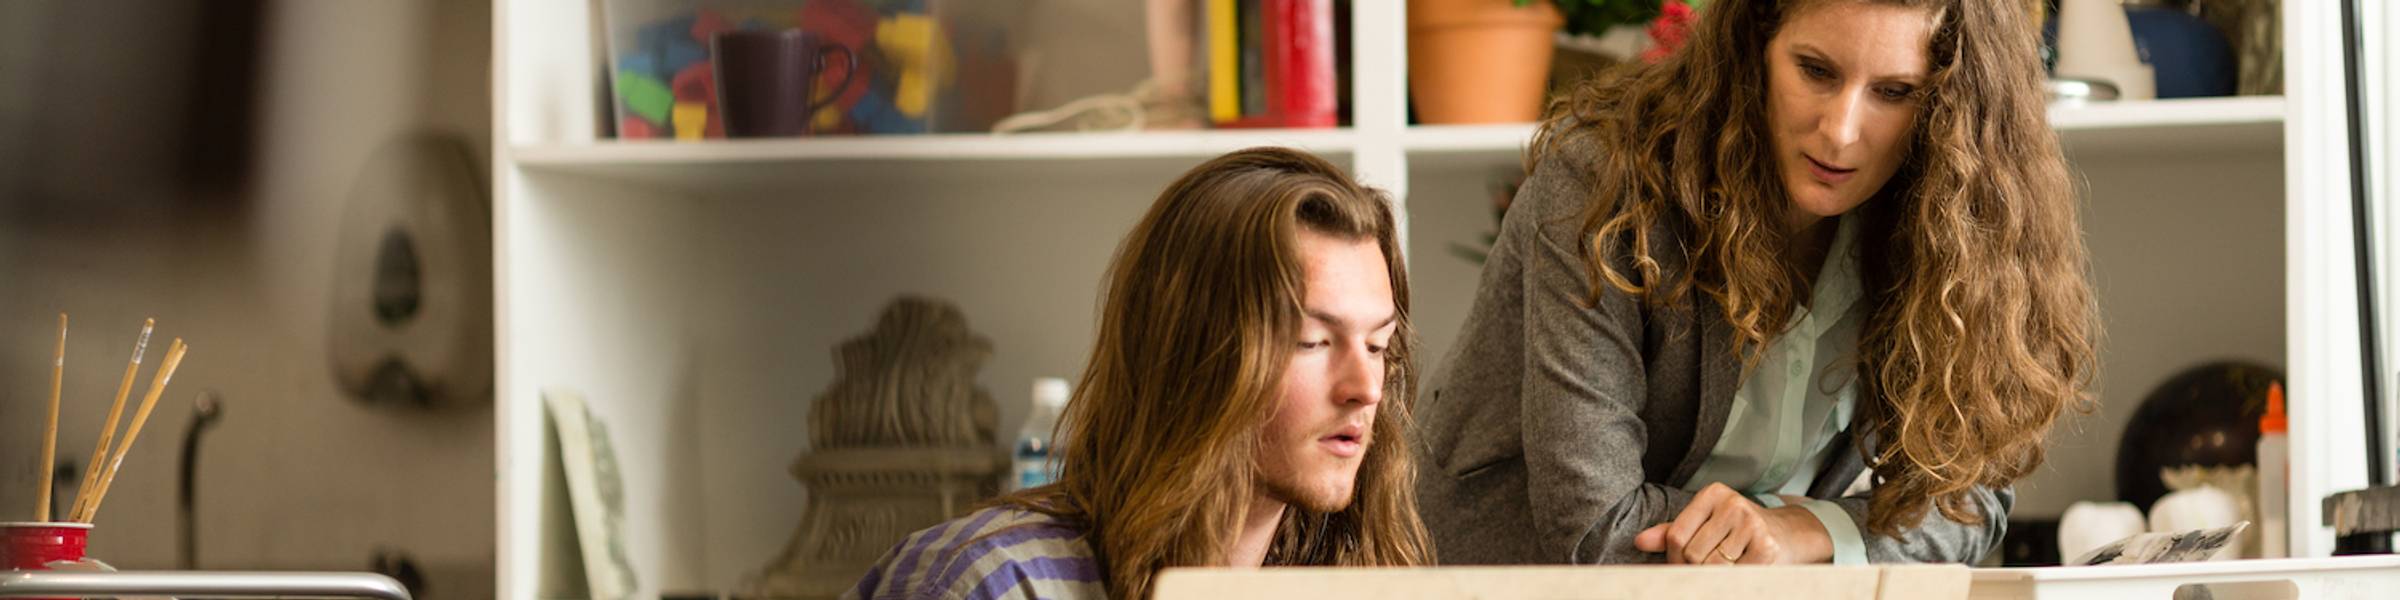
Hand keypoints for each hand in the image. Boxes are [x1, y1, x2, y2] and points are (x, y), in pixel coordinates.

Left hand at [1633, 483, 1832, 564]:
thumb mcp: (1705, 523)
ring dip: (1713, 576)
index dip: (1674, 559)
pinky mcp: (1766, 547)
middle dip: (1694, 569)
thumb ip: (1672, 532)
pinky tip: (1741, 571)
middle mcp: (1733, 504)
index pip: (1676, 536)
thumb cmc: (1737, 531)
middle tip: (1706, 569)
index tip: (1682, 565)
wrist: (1789, 535)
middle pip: (1693, 554)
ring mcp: (1751, 524)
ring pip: (1712, 568)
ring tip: (1725, 568)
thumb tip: (1639, 541)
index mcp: (1713, 494)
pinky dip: (1732, 581)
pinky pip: (1734, 576)